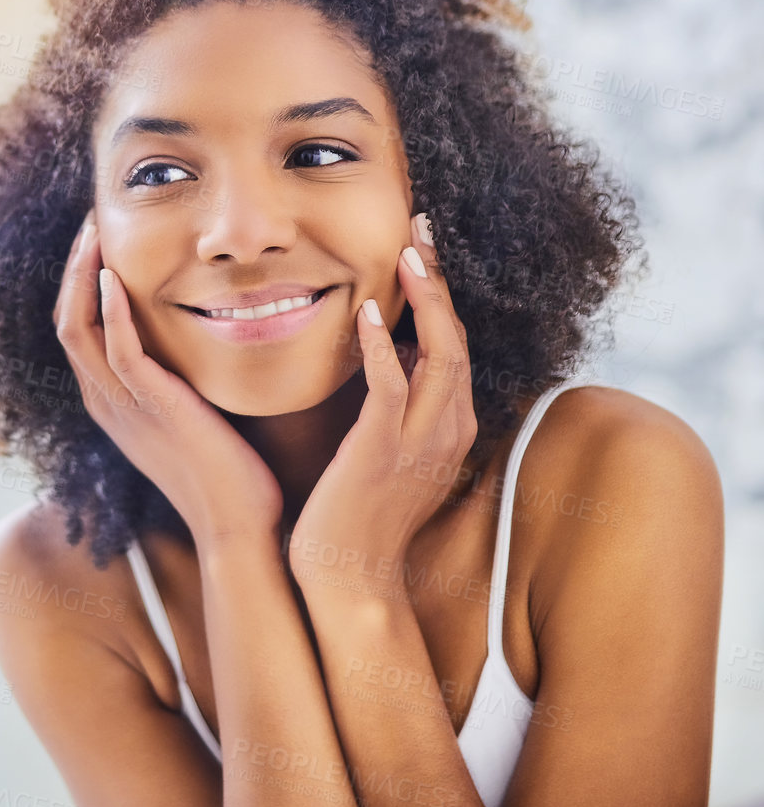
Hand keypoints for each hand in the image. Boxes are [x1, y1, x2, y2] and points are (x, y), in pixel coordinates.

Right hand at [53, 210, 282, 548]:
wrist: (239, 525)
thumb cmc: (228, 475)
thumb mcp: (192, 419)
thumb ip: (182, 382)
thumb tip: (200, 342)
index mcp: (111, 404)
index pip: (78, 330)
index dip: (81, 284)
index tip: (101, 244)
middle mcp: (105, 403)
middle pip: (66, 321)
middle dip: (75, 268)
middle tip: (93, 223)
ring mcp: (123, 406)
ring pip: (78, 328)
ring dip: (85, 275)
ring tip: (97, 233)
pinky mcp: (151, 407)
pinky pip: (117, 349)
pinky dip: (110, 309)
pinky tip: (116, 276)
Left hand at [288, 213, 476, 597]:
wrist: (349, 579)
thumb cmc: (358, 516)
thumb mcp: (388, 453)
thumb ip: (394, 407)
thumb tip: (383, 356)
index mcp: (449, 427)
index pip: (454, 345)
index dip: (442, 294)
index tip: (425, 247)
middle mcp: (447, 429)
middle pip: (457, 338)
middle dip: (442, 279)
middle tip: (422, 226)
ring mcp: (420, 441)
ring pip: (440, 355)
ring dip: (426, 300)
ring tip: (409, 251)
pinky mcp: (383, 452)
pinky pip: (391, 388)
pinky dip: (382, 347)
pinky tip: (367, 313)